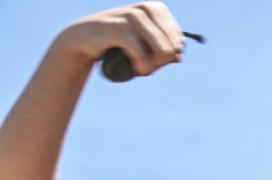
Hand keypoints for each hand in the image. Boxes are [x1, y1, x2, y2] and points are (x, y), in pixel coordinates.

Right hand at [55, 3, 185, 77]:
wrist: (84, 38)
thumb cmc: (118, 41)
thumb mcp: (145, 43)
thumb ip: (165, 49)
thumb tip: (178, 57)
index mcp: (156, 8)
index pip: (179, 41)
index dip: (169, 56)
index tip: (153, 58)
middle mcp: (146, 8)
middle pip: (172, 48)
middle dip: (160, 63)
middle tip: (145, 65)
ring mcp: (132, 17)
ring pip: (162, 52)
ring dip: (152, 67)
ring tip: (140, 68)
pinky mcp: (119, 29)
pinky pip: (143, 56)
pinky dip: (141, 68)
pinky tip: (134, 70)